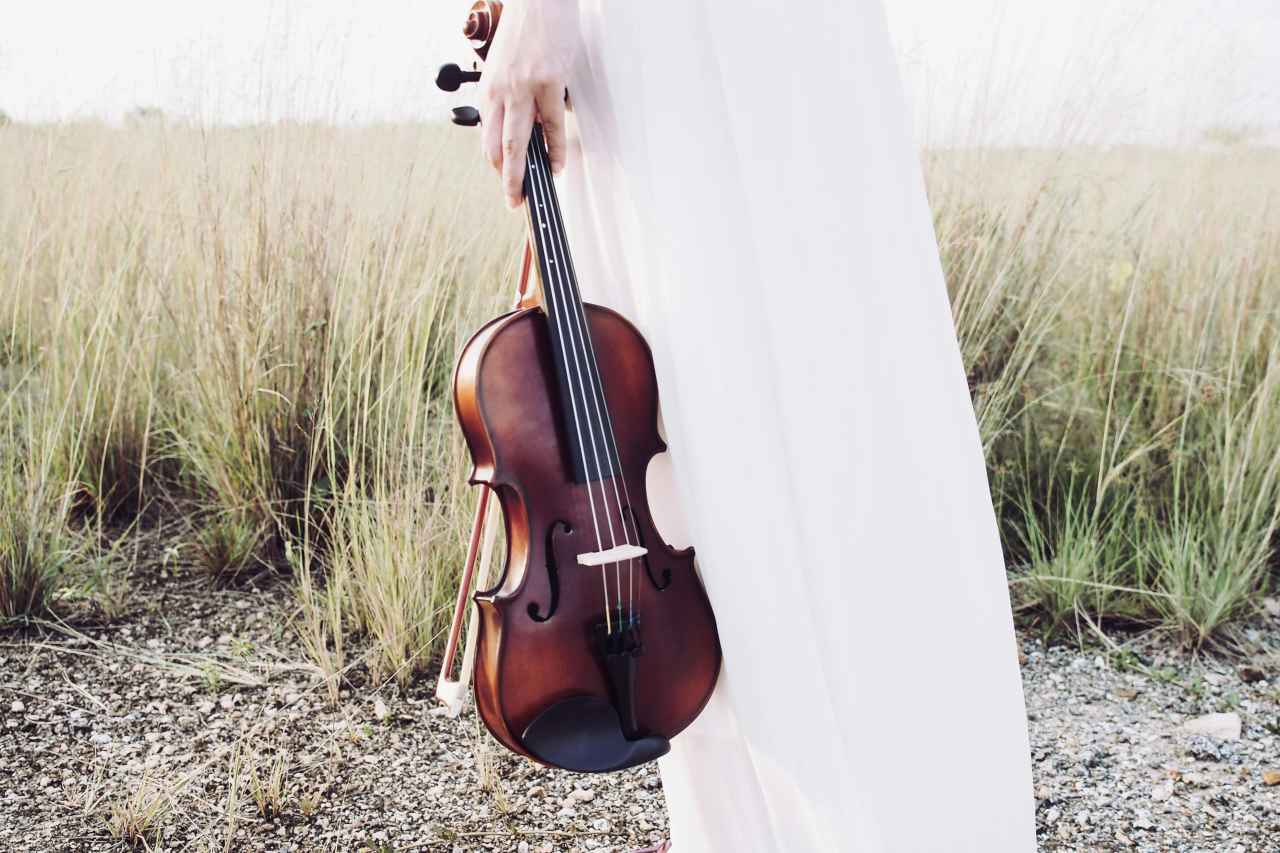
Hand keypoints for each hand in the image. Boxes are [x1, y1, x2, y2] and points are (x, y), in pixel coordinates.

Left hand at [479, 0, 579, 208]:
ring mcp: (525, 90)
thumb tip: (526, 125)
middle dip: (505, 181)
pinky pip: (553, 127)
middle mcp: (502, 92)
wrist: (539, 0)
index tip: (504, 182)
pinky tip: (556, 165)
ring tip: (531, 192)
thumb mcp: (503, 66)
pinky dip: (555, 151)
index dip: (496, 166)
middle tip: (511, 202)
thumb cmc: (525, 30)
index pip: (488, 138)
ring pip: (521, 143)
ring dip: (524, 174)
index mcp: (489, 89)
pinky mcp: (550, 83)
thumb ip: (509, 97)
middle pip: (499, 148)